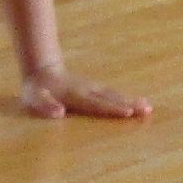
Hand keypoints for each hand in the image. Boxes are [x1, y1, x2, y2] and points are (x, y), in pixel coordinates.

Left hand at [20, 66, 152, 121]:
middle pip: (112, 98)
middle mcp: (88, 90)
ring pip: (115, 94)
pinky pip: (112, 93)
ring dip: (132, 100)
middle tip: (148, 110)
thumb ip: (45, 106)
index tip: (128, 112)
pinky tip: (135, 101)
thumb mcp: (33, 98)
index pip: (96, 104)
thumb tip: (60, 114)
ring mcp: (93, 87)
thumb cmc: (36, 89)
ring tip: (148, 107)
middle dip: (130, 104)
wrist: (43, 69)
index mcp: (75, 95)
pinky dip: (126, 97)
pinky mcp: (94, 87)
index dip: (112, 109)